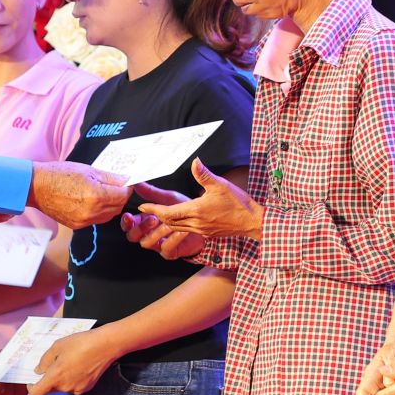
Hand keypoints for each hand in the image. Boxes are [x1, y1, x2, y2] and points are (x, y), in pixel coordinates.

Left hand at [29, 327, 118, 394]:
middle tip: (55, 363)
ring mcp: (77, 389)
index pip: (36, 394)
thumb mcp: (58, 346)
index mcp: (55, 376)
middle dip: (49, 379)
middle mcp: (65, 387)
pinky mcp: (87, 388)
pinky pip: (74, 386)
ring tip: (71, 361)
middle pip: (50, 389)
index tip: (34, 380)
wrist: (106, 345)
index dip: (32, 388)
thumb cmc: (81, 342)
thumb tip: (38, 371)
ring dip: (62, 378)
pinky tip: (80, 366)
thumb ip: (45, 360)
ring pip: (63, 387)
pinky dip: (73, 379)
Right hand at [31, 162, 130, 227]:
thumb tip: (126, 180)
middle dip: (119, 196)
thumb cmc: (59, 174)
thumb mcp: (87, 170)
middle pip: (118, 207)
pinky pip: (96, 220)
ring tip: (100, 192)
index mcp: (96, 196)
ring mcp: (84, 221)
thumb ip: (110, 177)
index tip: (124, 182)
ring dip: (110, 205)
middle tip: (113, 185)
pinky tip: (90, 201)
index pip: (124, 195)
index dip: (127, 187)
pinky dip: (98, 212)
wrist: (36, 187)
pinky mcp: (77, 225)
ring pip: (109, 215)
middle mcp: (92, 212)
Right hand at [123, 185, 206, 259]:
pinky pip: (166, 248)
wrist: (203, 221)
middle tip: (153, 218)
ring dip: (156, 232)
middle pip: (132, 236)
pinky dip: (173, 239)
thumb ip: (151, 193)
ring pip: (146, 243)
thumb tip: (137, 184)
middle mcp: (149, 233)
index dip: (126, 222)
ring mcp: (158, 244)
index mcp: (144, 220)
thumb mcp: (167, 198)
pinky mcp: (170, 252)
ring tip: (168, 223)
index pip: (128, 224)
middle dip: (140, 227)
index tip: (129, 216)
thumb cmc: (184, 210)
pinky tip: (180, 231)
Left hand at [136, 159, 263, 241]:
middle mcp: (196, 223)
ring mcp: (202, 230)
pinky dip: (178, 225)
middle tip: (146, 210)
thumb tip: (194, 161)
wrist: (252, 222)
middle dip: (156, 216)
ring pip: (177, 227)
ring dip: (167, 221)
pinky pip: (187, 231)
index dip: (154, 210)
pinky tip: (179, 220)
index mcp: (197, 211)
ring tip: (159, 214)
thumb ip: (204, 174)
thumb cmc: (237, 203)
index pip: (168, 213)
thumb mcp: (220, 184)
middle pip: (170, 222)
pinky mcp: (207, 233)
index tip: (142, 207)